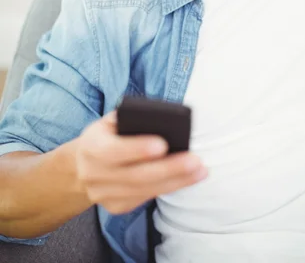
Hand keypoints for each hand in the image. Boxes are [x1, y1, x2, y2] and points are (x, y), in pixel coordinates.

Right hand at [75, 111, 206, 214]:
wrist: (82, 165)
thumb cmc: (106, 135)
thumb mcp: (109, 121)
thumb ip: (128, 119)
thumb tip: (161, 118)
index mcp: (90, 147)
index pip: (113, 150)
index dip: (137, 149)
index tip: (163, 145)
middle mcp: (93, 174)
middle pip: (135, 176)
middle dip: (169, 169)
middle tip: (195, 160)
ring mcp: (104, 195)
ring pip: (144, 190)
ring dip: (176, 181)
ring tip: (200, 170)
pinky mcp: (116, 207)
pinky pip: (146, 198)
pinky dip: (169, 187)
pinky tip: (188, 179)